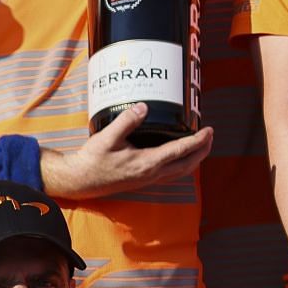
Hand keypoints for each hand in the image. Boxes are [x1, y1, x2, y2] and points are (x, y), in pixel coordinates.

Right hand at [53, 105, 212, 200]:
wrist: (78, 181)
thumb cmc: (91, 160)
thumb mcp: (107, 137)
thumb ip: (126, 121)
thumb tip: (143, 107)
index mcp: (146, 163)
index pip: (181, 150)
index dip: (198, 140)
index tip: (209, 129)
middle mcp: (151, 174)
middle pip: (187, 164)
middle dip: (202, 150)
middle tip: (210, 136)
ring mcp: (147, 180)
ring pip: (180, 172)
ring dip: (194, 160)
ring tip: (200, 146)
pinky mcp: (142, 181)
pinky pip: (170, 174)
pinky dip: (182, 165)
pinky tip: (179, 158)